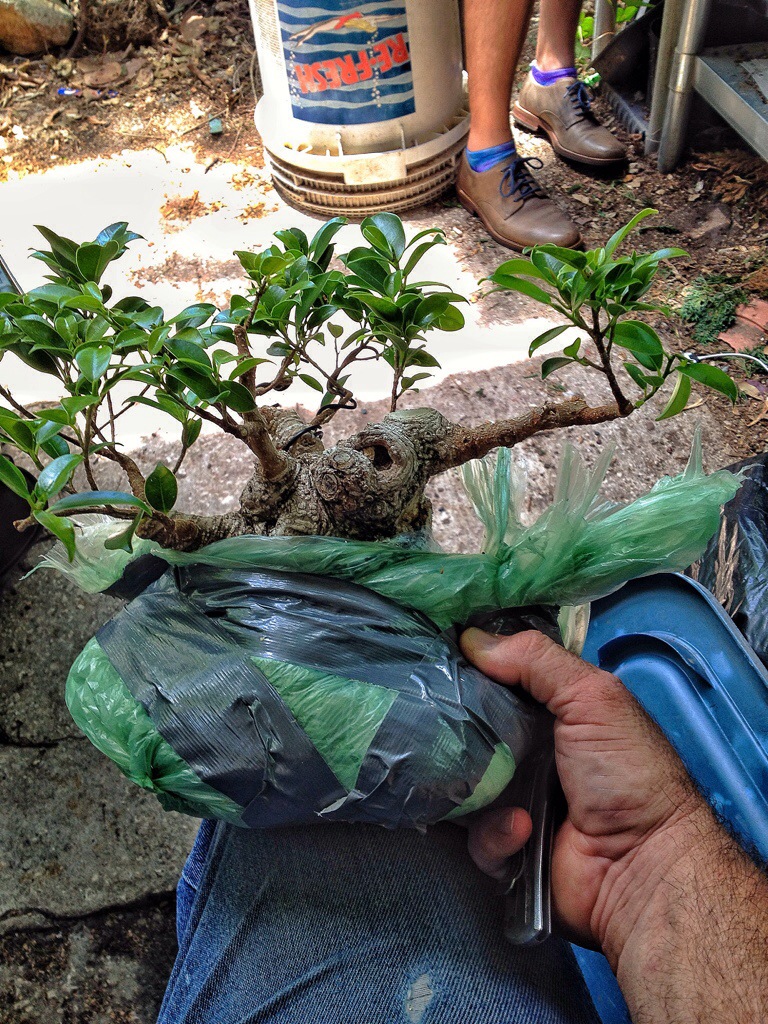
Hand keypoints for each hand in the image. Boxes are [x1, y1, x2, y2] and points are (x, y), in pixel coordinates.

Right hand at [459, 628, 702, 952]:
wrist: (643, 866)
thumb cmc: (625, 772)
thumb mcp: (592, 698)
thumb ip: (536, 659)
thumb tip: (471, 638)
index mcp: (556, 713)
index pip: (501, 683)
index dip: (473, 671)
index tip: (440, 659)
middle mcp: (533, 754)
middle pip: (473, 732)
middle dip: (456, 729)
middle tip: (439, 721)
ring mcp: (518, 802)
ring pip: (465, 784)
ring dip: (474, 787)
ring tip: (493, 788)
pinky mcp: (509, 848)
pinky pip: (477, 835)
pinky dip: (497, 833)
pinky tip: (523, 830)